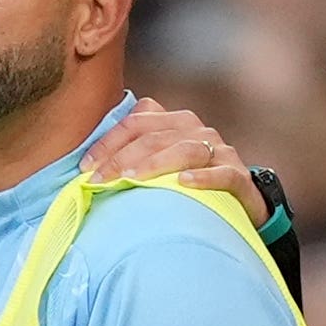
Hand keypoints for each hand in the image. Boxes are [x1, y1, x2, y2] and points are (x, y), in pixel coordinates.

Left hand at [81, 98, 269, 226]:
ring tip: (132, 179)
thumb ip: (131, 157)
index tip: (86, 167)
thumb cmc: (187, 184)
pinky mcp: (238, 177)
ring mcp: (220, 152)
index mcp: (175, 123)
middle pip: (155, 136)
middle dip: (123, 157)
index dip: (109, 142)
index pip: (136, 122)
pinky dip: (203, 176)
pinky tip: (183, 183)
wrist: (240, 203)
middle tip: (100, 180)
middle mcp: (198, 131)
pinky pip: (222, 173)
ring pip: (186, 149)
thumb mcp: (158, 166)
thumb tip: (86, 167)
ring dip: (155, 164)